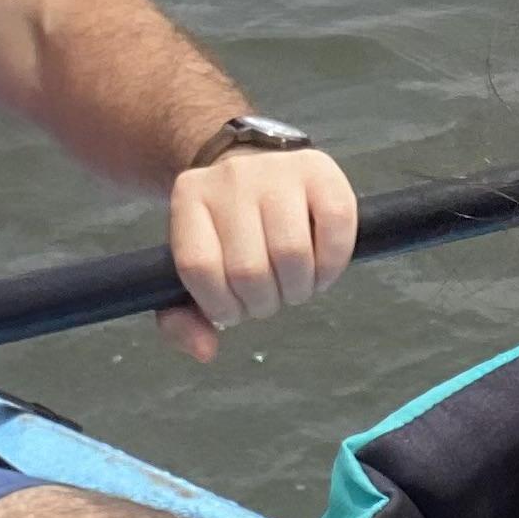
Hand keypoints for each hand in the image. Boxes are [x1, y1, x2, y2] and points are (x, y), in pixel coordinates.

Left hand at [159, 141, 359, 361]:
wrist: (259, 167)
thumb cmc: (225, 230)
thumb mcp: (192, 265)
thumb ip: (181, 317)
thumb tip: (206, 350)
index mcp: (190, 197)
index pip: (198, 267)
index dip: (220, 305)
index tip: (233, 309)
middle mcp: (231, 177)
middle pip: (248, 269)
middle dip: (263, 303)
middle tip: (269, 298)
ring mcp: (278, 170)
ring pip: (293, 253)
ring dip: (298, 290)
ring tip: (295, 286)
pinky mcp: (321, 170)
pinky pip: (336, 228)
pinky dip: (332, 266)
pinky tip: (321, 271)